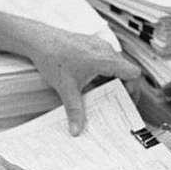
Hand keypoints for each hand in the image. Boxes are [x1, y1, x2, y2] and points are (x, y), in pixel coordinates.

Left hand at [24, 23, 140, 135]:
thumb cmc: (52, 57)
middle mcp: (104, 50)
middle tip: (114, 101)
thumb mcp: (66, 88)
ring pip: (113, 64)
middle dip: (121, 87)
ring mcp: (97, 45)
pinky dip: (101, 71)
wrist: (37, 39)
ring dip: (110, 79)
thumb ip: (74, 111)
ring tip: (101, 93)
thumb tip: (76, 130)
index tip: (125, 100)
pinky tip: (88, 82)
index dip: (133, 88)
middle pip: (124, 70)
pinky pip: (103, 58)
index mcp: (104, 59)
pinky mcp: (89, 44)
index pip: (133, 73)